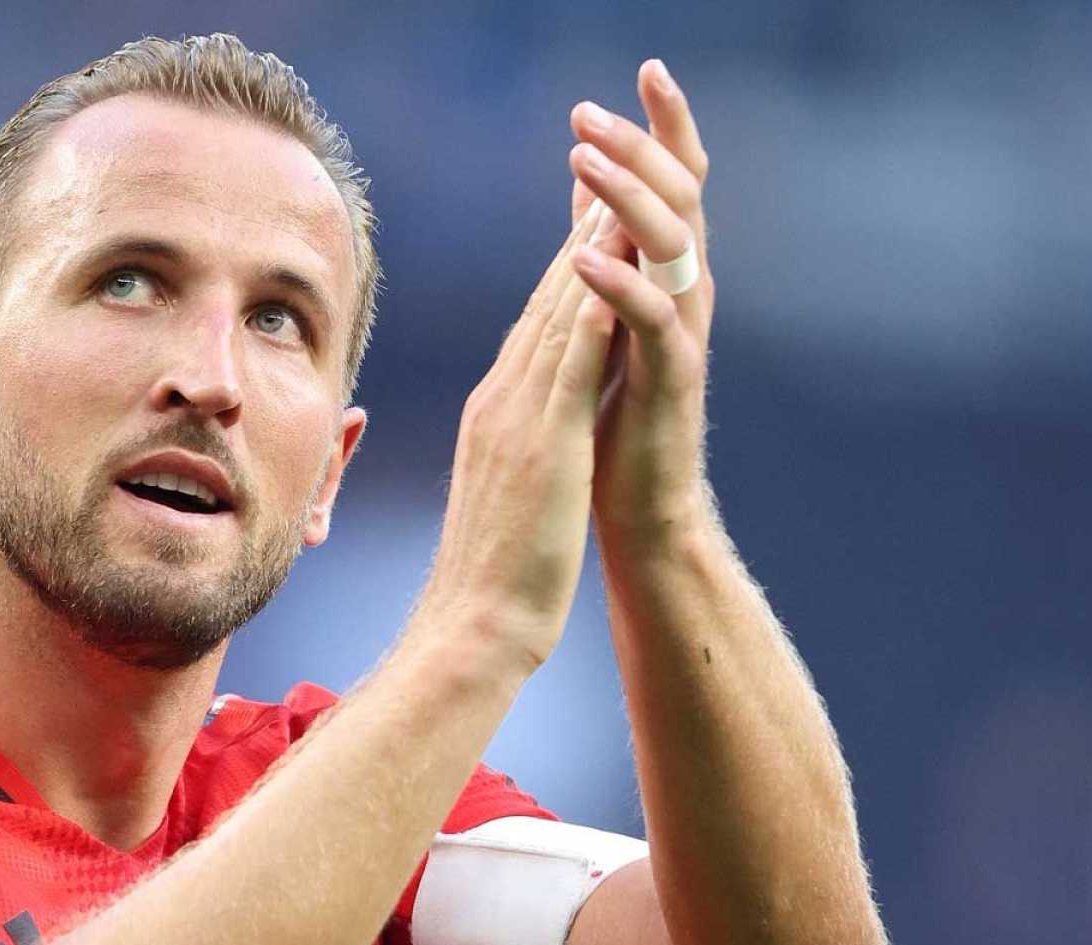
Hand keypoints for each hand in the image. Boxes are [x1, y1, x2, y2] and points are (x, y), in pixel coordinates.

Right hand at [415, 202, 623, 668]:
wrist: (473, 626)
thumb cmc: (492, 575)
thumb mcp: (505, 492)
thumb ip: (515, 447)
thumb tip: (527, 430)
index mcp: (496, 410)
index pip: (538, 322)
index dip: (566, 263)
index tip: (592, 214)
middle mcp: (502, 398)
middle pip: (546, 301)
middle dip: (579, 235)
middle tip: (607, 170)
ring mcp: (517, 416)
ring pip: (559, 316)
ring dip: (589, 251)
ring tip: (617, 192)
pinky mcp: (542, 441)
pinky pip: (571, 362)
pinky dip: (594, 308)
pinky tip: (616, 267)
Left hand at [566, 59, 717, 543]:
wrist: (640, 510)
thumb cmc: (616, 421)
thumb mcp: (604, 322)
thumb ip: (603, 250)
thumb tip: (589, 182)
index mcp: (665, 279)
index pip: (672, 186)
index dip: (664, 128)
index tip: (646, 68)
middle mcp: (684, 297)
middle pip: (677, 200)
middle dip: (640, 147)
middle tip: (592, 109)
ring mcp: (682, 338)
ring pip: (668, 249)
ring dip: (626, 197)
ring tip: (585, 157)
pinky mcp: (671, 383)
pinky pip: (650, 323)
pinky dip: (618, 285)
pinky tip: (582, 256)